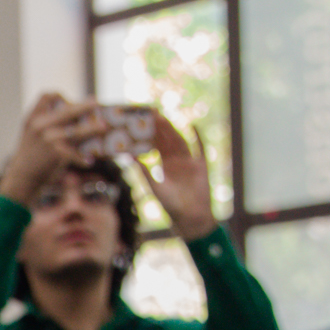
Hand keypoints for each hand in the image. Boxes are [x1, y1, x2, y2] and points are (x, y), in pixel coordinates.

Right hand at [0, 93, 100, 204]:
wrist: (21, 178)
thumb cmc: (28, 157)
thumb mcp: (29, 135)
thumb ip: (44, 124)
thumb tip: (72, 117)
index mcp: (33, 119)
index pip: (46, 96)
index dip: (60, 96)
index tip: (69, 101)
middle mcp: (41, 126)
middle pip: (68, 110)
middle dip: (85, 106)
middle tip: (96, 102)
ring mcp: (50, 139)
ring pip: (78, 131)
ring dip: (93, 128)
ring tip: (104, 127)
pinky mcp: (58, 153)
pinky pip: (77, 153)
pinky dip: (83, 158)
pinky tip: (88, 161)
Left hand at [130, 112, 215, 240]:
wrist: (190, 217)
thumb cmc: (170, 204)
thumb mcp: (153, 185)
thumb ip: (143, 170)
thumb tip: (127, 157)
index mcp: (163, 165)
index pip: (154, 145)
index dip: (148, 133)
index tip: (140, 122)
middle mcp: (176, 161)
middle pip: (166, 139)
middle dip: (159, 127)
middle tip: (149, 113)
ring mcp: (189, 161)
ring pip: (179, 140)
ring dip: (172, 129)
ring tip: (163, 117)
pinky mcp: (201, 164)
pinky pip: (200, 147)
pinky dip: (197, 137)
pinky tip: (193, 125)